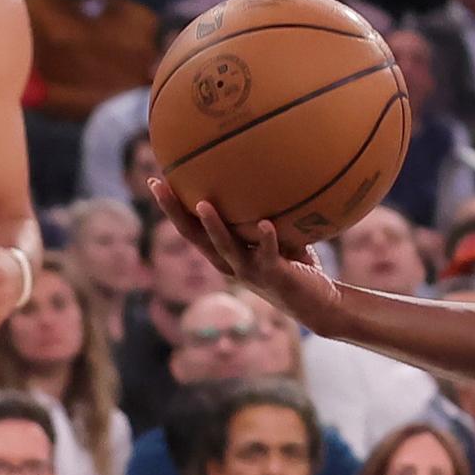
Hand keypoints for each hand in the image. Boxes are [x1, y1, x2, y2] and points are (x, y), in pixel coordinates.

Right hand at [152, 178, 345, 331]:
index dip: (172, 207)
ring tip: (203, 204)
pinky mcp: (273, 276)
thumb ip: (265, 212)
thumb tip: (266, 171)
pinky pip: (268, 255)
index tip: (155, 181)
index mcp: (224, 253)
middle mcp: (229, 264)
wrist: (318, 303)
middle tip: (159, 186)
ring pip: (224, 248)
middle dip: (174, 212)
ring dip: (213, 226)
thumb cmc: (296, 265)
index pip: (191, 228)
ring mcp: (249, 271)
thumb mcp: (277, 235)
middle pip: (194, 237)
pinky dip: (267, 239)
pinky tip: (265, 224)